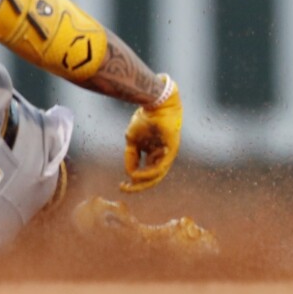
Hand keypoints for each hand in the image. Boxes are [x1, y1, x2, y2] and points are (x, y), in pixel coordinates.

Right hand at [120, 78, 181, 192]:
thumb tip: (130, 174)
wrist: (155, 104)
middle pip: (151, 177)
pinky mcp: (171, 151)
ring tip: (130, 182)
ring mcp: (168, 153)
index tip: (121, 185)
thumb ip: (130, 157)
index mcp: (153, 151)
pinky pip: (160, 167)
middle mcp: (161, 154)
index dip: (133, 180)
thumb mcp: (132, 140)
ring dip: (142, 181)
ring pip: (156, 175)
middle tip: (124, 190)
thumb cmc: (144, 118)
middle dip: (138, 186)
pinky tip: (137, 175)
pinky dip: (148, 173)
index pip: (145, 171)